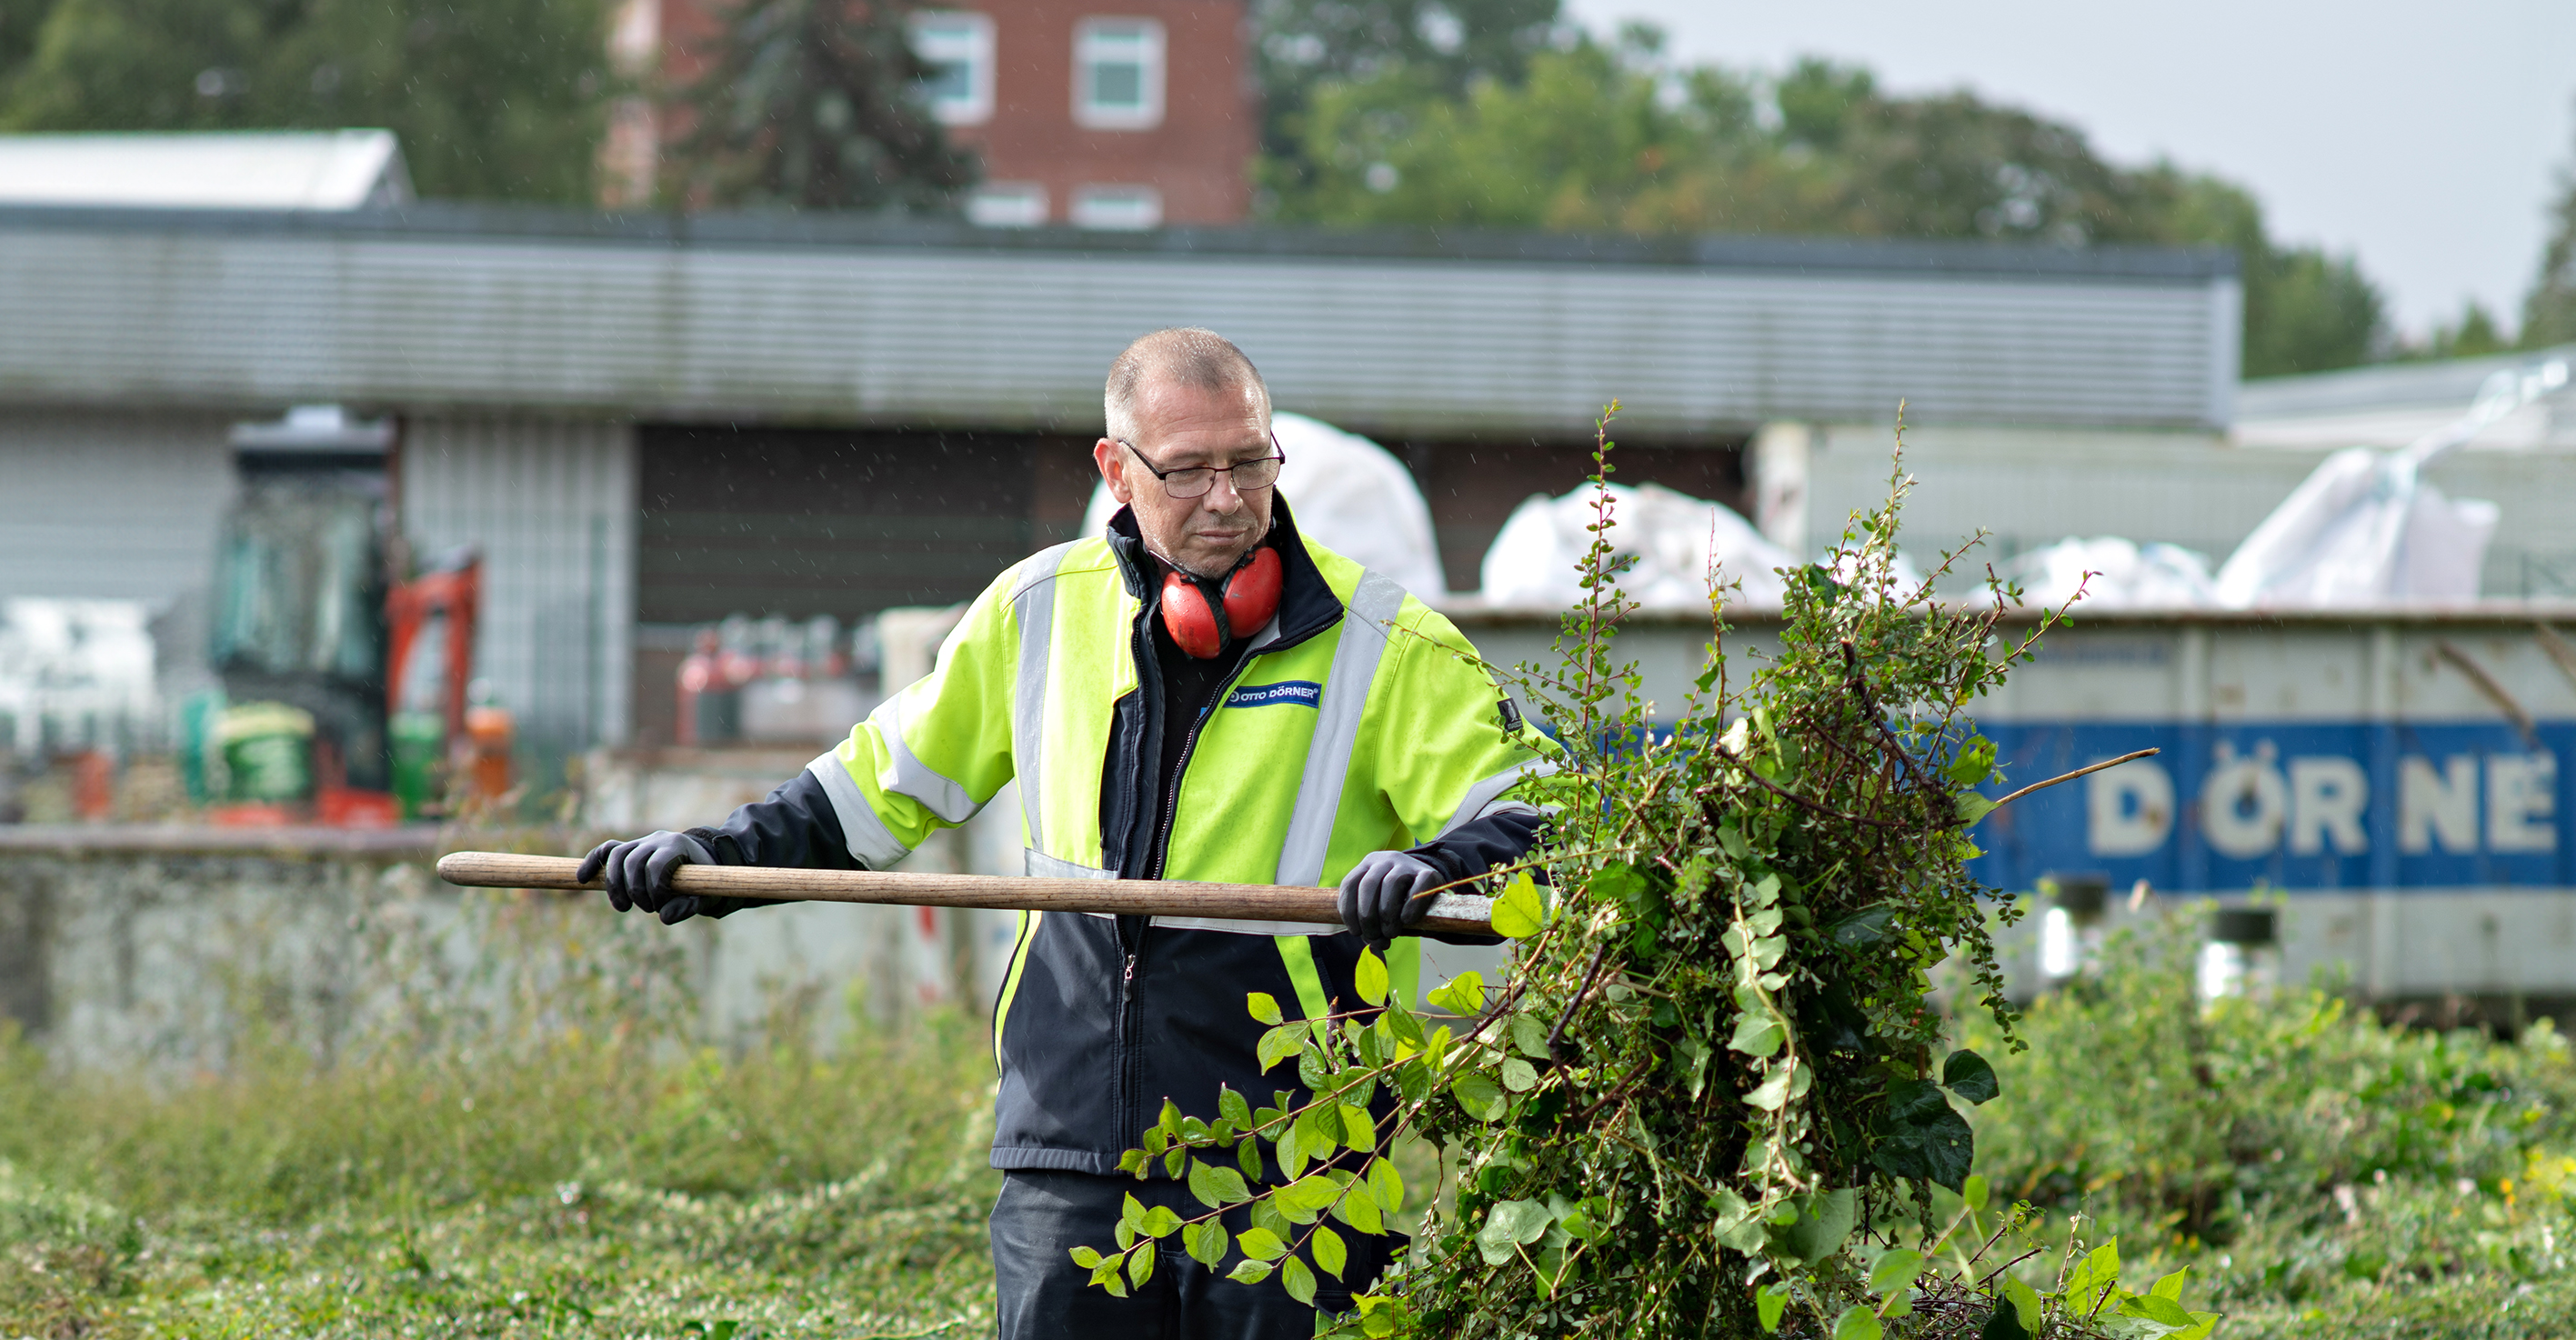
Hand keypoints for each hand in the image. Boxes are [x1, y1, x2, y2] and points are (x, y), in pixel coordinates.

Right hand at [575, 831, 716, 923]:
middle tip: (648, 909)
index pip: (656, 865)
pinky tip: (582, 878)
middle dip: (636, 891)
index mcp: (677, 846)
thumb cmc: (702, 883)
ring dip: (615, 885)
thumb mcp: (703, 897)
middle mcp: (657, 839)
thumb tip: (664, 917)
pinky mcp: (630, 849)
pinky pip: (606, 850)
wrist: (701, 865)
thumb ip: (688, 908)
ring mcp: (641, 842)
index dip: (655, 889)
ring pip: (616, 856)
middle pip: (633, 861)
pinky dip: (593, 862)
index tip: (660, 907)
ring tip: (623, 907)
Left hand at [1337, 850, 1442, 951]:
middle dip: (1367, 917)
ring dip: (1387, 915)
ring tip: (1391, 933)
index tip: (1356, 932)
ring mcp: (1407, 864)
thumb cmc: (1398, 901)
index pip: (1350, 884)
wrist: (1429, 887)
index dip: (1349, 911)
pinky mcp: (1429, 873)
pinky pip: (1417, 889)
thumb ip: (1372, 922)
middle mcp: (1385, 860)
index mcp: (1368, 865)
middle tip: (1375, 937)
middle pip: (1368, 885)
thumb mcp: (1379, 905)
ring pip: (1391, 884)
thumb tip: (1374, 943)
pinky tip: (1407, 920)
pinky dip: (1410, 908)